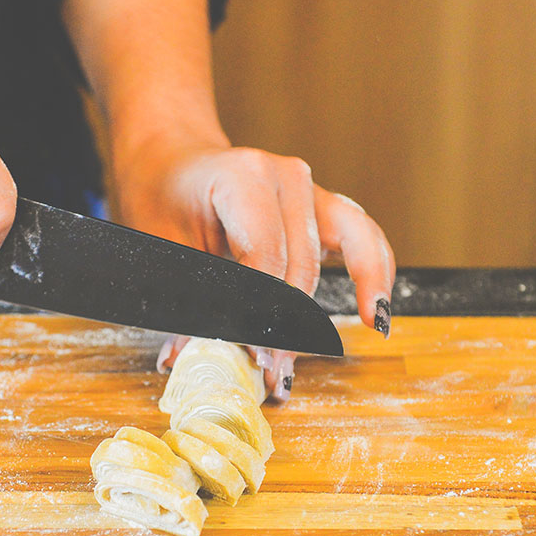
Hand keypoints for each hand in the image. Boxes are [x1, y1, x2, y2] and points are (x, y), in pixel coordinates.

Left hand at [115, 136, 396, 400]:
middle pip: (299, 267)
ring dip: (321, 315)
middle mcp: (285, 176)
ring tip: (304, 361)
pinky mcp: (324, 206)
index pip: (265, 258)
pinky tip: (374, 314)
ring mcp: (310, 188)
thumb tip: (190, 359)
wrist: (172, 160)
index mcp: (242, 176)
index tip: (255, 358)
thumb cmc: (161, 196)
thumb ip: (186, 299)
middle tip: (271, 375)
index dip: (260, 314)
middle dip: (286, 327)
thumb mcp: (160, 247)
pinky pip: (364, 238)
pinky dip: (376, 275)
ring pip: (341, 257)